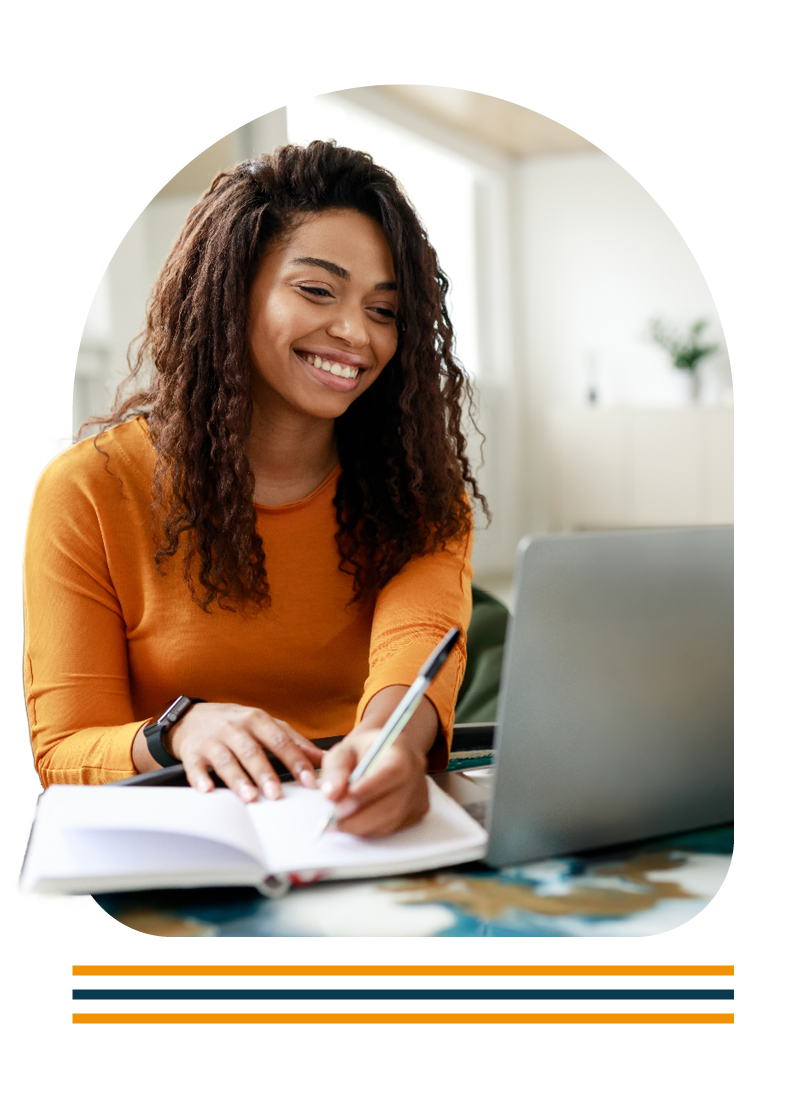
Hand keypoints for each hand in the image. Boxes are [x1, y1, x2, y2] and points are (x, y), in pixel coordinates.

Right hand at [136, 702, 324, 802]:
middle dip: (265, 773)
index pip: (280, 741)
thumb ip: (295, 742)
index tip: (309, 781)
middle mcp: (235, 728)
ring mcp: (212, 740)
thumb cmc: (237, 724)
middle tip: (276, 794)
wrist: (193, 717)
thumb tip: (324, 759)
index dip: (296, 761)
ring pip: (226, 760)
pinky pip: (195, 766)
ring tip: (249, 797)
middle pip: (252, 751)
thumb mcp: (266, 726)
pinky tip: (207, 790)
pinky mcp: (192, 752)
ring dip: (238, 779)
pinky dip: (200, 778)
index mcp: (258, 720)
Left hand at [317, 689, 438, 836]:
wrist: (384, 752)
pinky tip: (355, 821)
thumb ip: (336, 770)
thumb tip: (331, 795)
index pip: (393, 771)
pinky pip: (392, 827)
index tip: (339, 803)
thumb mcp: (344, 750)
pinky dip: (370, 829)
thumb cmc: (362, 750)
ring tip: (337, 823)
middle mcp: (415, 772)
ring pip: (391, 821)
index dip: (368, 790)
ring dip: (361, 826)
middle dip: (358, 817)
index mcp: (401, 750)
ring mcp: (420, 794)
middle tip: (331, 821)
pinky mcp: (418, 811)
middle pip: (393, 803)